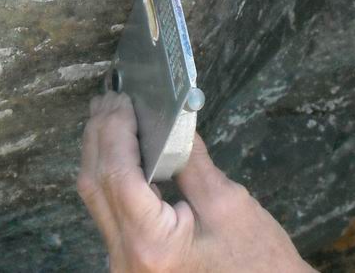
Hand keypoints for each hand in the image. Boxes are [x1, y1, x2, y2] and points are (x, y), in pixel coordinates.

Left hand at [77, 92, 314, 272]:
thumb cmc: (257, 262)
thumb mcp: (228, 203)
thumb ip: (190, 158)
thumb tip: (169, 120)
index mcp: (152, 245)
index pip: (118, 175)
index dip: (116, 130)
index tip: (123, 99)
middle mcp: (127, 258)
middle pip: (97, 185)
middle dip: (101, 136)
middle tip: (112, 98)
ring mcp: (124, 263)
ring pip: (97, 198)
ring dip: (101, 153)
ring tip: (111, 116)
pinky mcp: (131, 260)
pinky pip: (109, 211)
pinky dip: (112, 176)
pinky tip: (121, 151)